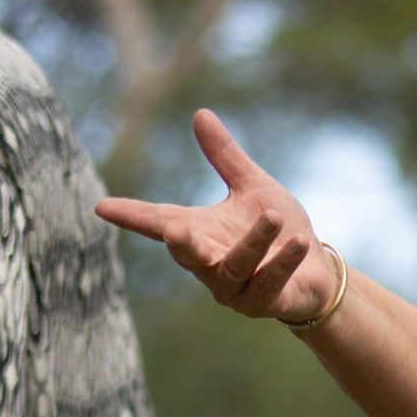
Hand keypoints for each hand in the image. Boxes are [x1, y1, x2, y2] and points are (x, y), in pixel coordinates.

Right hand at [96, 111, 336, 324]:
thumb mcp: (251, 186)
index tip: (101, 206)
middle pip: (186, 255)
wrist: (315, 272)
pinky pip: (269, 283)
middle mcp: (209, 264)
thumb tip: (200, 113)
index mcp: (200, 232)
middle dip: (180, 244)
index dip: (130, 216)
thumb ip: (224, 157)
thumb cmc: (278, 230)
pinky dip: (282, 262)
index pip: (158, 222)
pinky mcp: (264, 303)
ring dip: (253, 242)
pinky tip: (299, 242)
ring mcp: (234, 288)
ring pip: (234, 267)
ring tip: (272, 216)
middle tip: (173, 230)